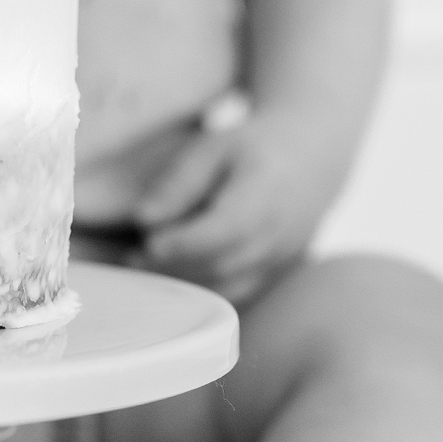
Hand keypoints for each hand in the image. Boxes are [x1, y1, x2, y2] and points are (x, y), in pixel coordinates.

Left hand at [131, 109, 341, 304]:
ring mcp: (278, 263)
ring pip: (225, 288)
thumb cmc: (253, 149)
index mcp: (264, 197)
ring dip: (182, 284)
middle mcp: (277, 237)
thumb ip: (179, 182)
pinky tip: (171, 275)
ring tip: (144, 267)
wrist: (312, 162)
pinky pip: (233, 294)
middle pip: (221, 265)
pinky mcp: (272, 277)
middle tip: (130, 258)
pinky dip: (200, 290)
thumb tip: (142, 219)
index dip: (185, 243)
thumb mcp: (214, 148)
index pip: (225, 229)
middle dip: (173, 267)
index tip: (148, 243)